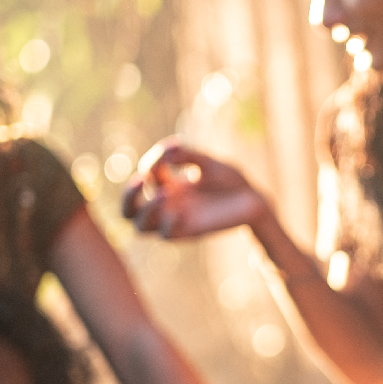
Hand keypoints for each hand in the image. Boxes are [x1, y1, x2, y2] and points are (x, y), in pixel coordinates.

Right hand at [122, 141, 270, 237]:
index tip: (174, 147)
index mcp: (170, 186)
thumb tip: (165, 151)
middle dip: (128, 196)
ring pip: (140, 227)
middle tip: (141, 179)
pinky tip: (179, 212)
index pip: (146, 177)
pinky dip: (167, 223)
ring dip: (146, 209)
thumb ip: (186, 155)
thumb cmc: (230, 181)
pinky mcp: (191, 231)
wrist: (254, 200)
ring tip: (165, 194)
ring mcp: (177, 220)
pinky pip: (166, 235)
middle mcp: (168, 205)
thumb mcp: (207, 163)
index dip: (152, 161)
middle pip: (129, 210)